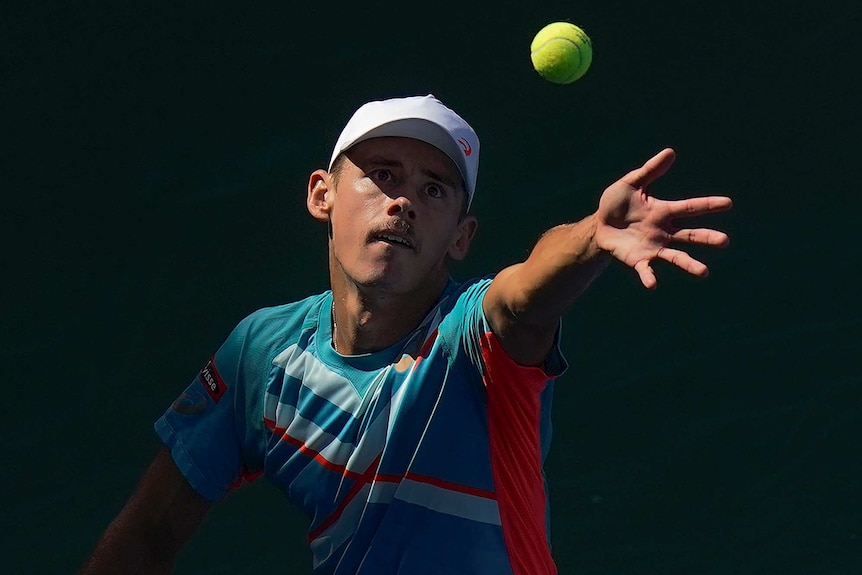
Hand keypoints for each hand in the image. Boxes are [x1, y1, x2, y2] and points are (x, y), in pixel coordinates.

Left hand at [595, 148, 732, 288]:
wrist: (598, 224)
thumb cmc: (616, 203)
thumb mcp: (631, 183)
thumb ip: (650, 171)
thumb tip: (670, 152)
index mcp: (664, 211)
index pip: (690, 207)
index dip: (708, 205)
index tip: (728, 203)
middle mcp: (664, 231)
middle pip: (690, 235)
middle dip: (707, 238)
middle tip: (725, 241)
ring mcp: (653, 247)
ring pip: (676, 256)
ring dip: (689, 264)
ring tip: (704, 272)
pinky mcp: (638, 260)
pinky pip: (646, 270)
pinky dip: (650, 277)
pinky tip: (653, 284)